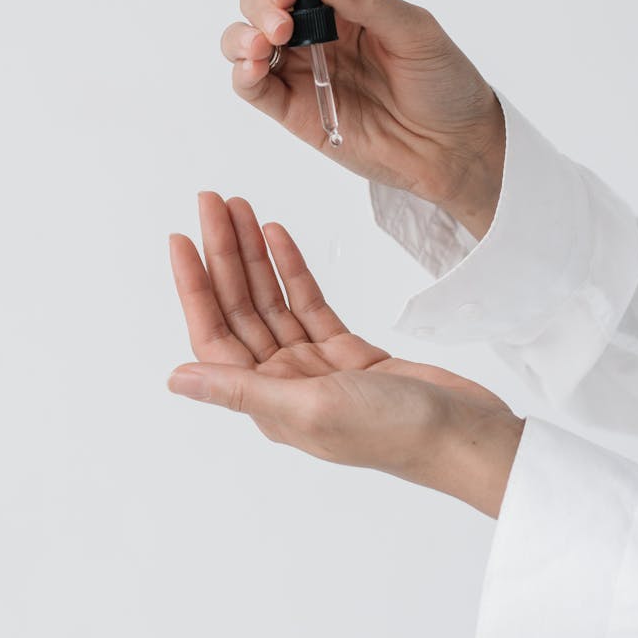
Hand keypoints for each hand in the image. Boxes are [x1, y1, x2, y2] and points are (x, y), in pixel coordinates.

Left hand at [168, 193, 523, 516]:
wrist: (462, 435)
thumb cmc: (391, 432)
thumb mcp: (308, 409)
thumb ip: (241, 390)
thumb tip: (175, 380)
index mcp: (266, 403)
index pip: (214, 335)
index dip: (194, 286)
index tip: (181, 238)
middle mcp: (283, 384)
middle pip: (240, 309)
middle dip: (224, 255)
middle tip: (210, 202)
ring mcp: (316, 367)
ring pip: (273, 300)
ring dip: (255, 255)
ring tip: (241, 208)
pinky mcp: (350, 353)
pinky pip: (310, 302)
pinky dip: (293, 269)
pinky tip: (278, 237)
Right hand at [222, 0, 505, 239]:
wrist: (453, 148)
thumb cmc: (444, 85)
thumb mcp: (416, 32)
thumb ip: (367, 1)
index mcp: (346, 7)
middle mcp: (317, 36)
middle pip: (262, 3)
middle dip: (260, 5)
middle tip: (283, 25)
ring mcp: (302, 73)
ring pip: (245, 42)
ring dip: (241, 36)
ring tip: (263, 46)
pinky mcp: (295, 111)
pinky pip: (253, 88)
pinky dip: (242, 73)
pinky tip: (254, 67)